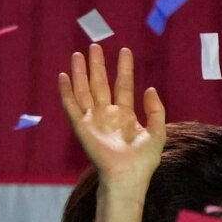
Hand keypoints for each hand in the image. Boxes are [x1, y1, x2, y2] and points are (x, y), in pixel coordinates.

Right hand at [58, 44, 166, 188]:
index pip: (123, 85)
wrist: (127, 175)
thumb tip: (149, 89)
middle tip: (95, 46)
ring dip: (80, 73)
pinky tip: (64, 76)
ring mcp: (93, 119)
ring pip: (84, 90)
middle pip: (100, 84)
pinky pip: (71, 105)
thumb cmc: (144, 160)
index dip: (124, 68)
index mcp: (125, 115)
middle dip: (98, 65)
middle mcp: (107, 114)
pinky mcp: (81, 126)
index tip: (125, 50)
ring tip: (79, 54)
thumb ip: (156, 110)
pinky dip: (66, 91)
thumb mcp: (158, 131)